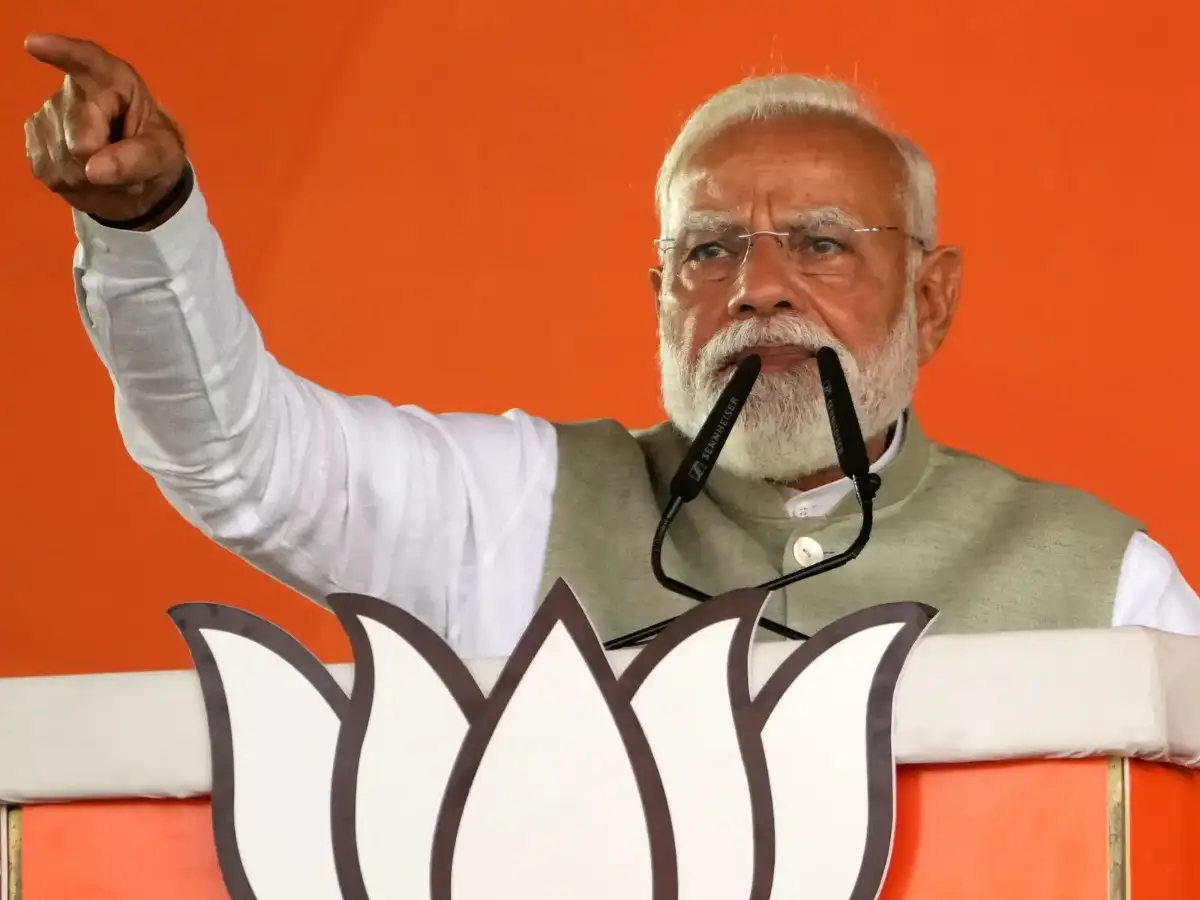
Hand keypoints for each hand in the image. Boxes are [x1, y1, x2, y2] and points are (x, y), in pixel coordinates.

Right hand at [24, 33, 187, 226]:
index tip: (34, 44)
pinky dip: (75, 185)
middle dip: (106, 163)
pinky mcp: (35, 140)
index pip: (87, 60)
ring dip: (93, 179)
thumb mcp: (164, 154)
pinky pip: (51, 173)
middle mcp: (75, 91)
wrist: (136, 176)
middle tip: (126, 163)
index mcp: (114, 80)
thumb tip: (93, 170)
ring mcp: (49, 114)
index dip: (61, 52)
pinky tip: (87, 174)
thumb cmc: (154, 151)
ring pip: (64, 161)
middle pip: (80, 140)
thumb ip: (139, 158)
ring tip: (108, 167)